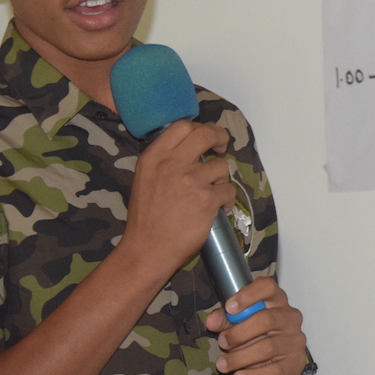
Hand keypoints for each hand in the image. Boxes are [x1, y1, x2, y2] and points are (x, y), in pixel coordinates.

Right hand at [122, 120, 233, 273]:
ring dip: (220, 179)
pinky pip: (228, 190)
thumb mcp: (146, 178)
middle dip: (220, 137)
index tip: (206, 137)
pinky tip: (218, 208)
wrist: (148, 249)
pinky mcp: (207, 199)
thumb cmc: (146, 217)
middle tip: (222, 147)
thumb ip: (165, 160)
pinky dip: (226, 200)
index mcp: (154, 157)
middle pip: (206, 134)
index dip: (200, 128)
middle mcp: (173, 163)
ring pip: (222, 166)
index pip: (182, 125)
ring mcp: (191, 180)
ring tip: (211, 193)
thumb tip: (191, 148)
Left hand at [207, 277, 307, 374]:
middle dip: (238, 333)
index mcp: (276, 301)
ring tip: (223, 365)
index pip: (268, 287)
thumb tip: (212, 321)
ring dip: (240, 357)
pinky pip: (274, 370)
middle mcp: (290, 318)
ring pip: (268, 347)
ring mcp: (295, 341)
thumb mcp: (238, 325)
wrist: (276, 369)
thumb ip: (224, 320)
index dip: (248, 295)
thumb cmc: (256, 338)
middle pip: (266, 319)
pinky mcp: (295, 364)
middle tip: (222, 342)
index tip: (229, 308)